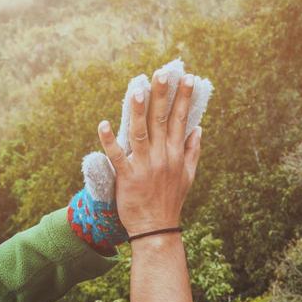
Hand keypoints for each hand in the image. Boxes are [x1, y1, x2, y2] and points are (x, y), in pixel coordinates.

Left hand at [82, 59, 211, 203]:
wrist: (156, 229)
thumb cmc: (171, 201)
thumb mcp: (188, 176)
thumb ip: (193, 150)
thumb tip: (198, 128)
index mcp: (175, 154)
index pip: (180, 120)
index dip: (183, 98)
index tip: (186, 77)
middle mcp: (162, 157)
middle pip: (161, 120)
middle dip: (162, 95)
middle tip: (162, 73)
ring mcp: (144, 167)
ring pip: (140, 134)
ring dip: (139, 112)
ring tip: (137, 89)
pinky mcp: (127, 178)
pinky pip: (117, 156)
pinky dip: (109, 141)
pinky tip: (103, 124)